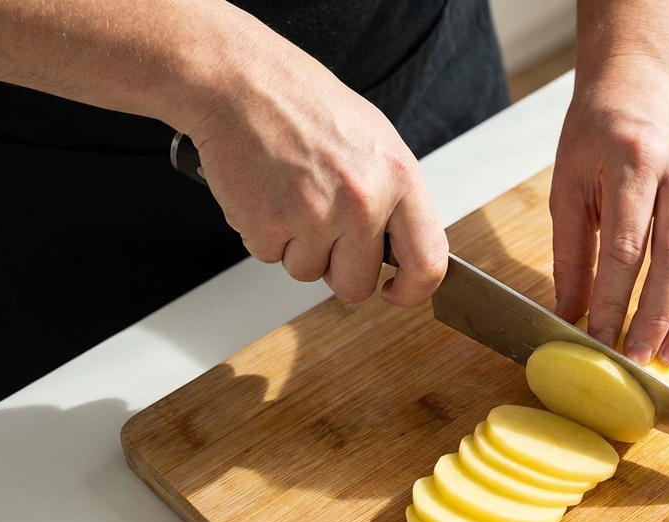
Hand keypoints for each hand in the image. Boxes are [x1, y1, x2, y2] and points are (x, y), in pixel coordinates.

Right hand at [184, 42, 446, 305]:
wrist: (241, 81)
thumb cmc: (305, 103)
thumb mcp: (376, 141)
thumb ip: (395, 199)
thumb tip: (403, 250)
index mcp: (399, 179)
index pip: (427, 263)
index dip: (411, 291)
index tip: (396, 292)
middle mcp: (362, 202)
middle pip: (357, 285)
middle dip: (338, 270)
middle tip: (323, 230)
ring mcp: (314, 216)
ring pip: (308, 273)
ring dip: (297, 246)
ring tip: (292, 194)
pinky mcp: (267, 225)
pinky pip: (270, 257)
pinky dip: (264, 233)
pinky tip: (267, 192)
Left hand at [550, 56, 668, 365]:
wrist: (645, 77)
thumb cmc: (598, 130)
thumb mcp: (568, 183)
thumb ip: (570, 252)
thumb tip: (569, 314)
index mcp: (633, 160)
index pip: (624, 248)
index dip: (612, 302)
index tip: (598, 342)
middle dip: (656, 317)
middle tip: (638, 359)